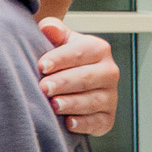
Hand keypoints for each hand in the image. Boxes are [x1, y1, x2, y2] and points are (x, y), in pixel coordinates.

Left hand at [38, 22, 117, 137]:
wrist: (66, 84)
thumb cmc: (59, 59)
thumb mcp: (57, 42)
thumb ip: (53, 31)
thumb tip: (48, 27)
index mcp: (98, 49)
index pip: (80, 52)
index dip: (60, 59)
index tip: (41, 66)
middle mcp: (109, 72)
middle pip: (86, 77)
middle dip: (64, 83)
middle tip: (43, 87)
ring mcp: (110, 96)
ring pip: (92, 100)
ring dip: (72, 103)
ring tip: (53, 105)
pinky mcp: (106, 118)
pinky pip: (98, 122)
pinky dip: (84, 124)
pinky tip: (68, 123)